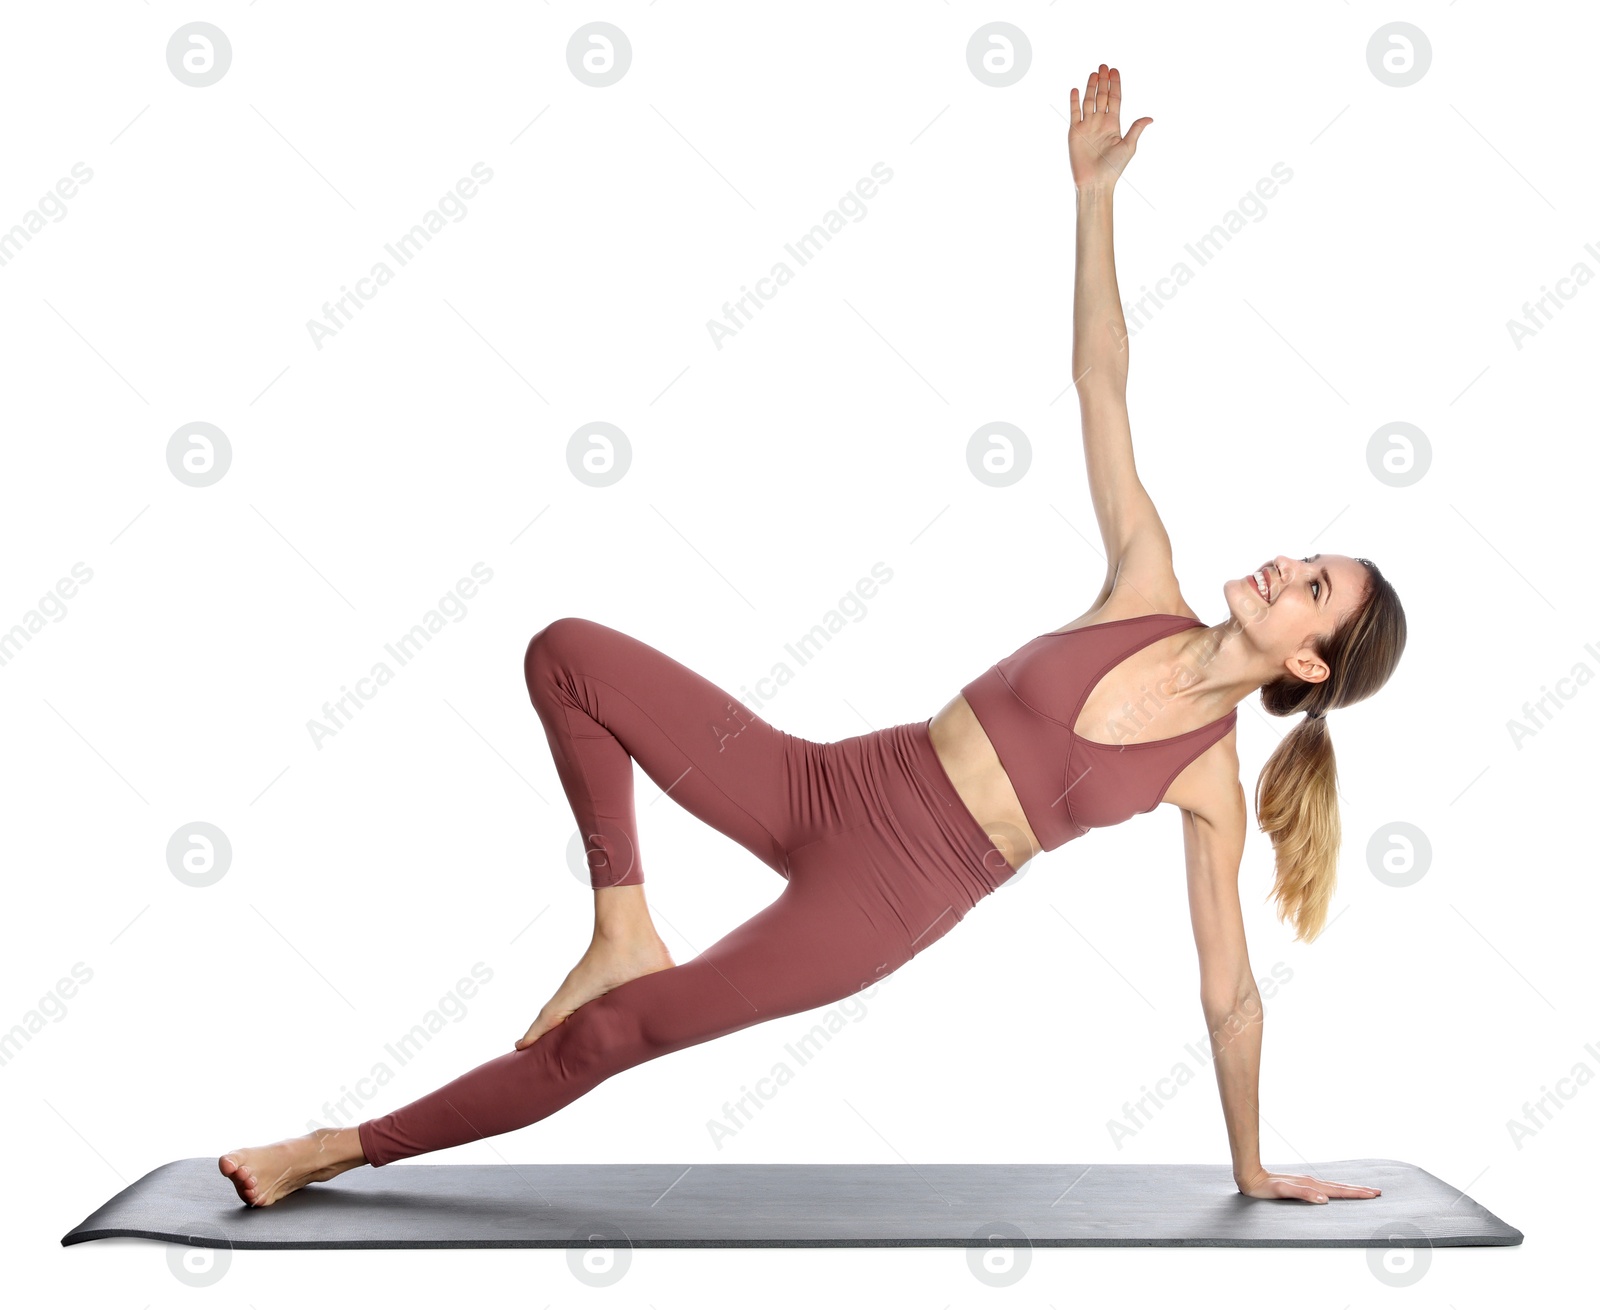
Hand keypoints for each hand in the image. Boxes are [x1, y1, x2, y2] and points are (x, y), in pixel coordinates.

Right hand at [1068, 64, 1152, 190]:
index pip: (1115, 99)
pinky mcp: (1075, 132)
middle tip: (1103, 66)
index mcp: (1114, 124)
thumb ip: (1136, 129)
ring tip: (1093, 73)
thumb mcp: (1128, 146)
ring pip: (1089, 101)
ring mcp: (1087, 126)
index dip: (1115, 85)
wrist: (1095, 182)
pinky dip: (1074, 101)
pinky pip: (1074, 113)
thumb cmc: (1113, 168)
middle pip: (1102, 96)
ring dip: (1091, 87)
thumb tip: (1150, 117)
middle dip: (1103, 81)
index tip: (1114, 71)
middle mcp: (1100, 122)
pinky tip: (1075, 89)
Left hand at [1236, 1169, 1382, 1202]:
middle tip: (1377, 1192)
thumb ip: (1303, 1194)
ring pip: (1334, 1186)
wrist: (1250, 1177)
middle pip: (1340, 1187)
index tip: (1373, 1193)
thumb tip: (1324, 1199)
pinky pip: (1325, 1187)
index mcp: (1311, 1184)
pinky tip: (1337, 1191)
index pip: (1339, 1190)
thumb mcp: (1283, 1191)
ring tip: (1364, 1191)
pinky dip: (1337, 1189)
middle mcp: (1312, 1181)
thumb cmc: (1265, 1187)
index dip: (1356, 1193)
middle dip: (1359, 1190)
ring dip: (1350, 1189)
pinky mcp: (1302, 1184)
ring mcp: (1307, 1182)